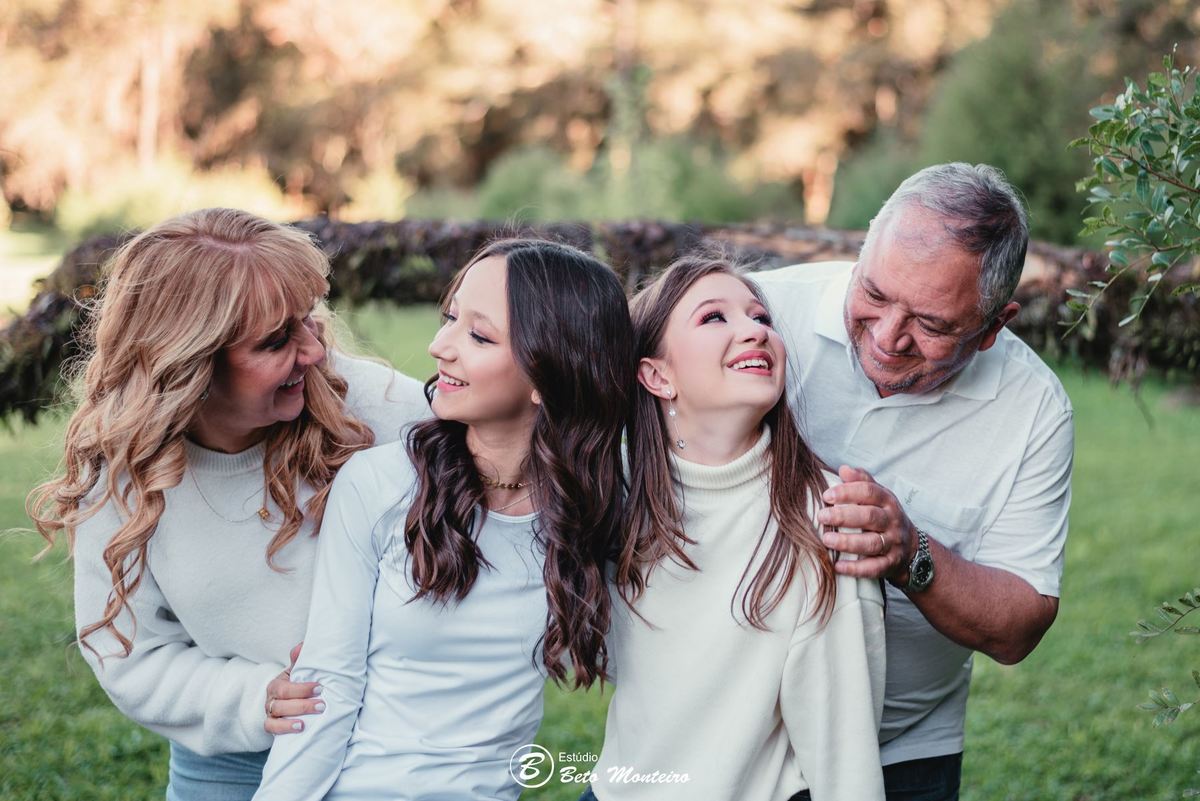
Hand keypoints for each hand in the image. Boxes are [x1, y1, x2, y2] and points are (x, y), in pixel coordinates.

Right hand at [264, 641, 323, 734]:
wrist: (294, 702)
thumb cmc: (299, 684)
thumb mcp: (299, 672)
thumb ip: (300, 659)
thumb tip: (301, 647)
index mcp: (277, 684)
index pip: (285, 687)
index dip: (302, 689)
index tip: (320, 688)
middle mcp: (271, 699)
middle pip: (280, 703)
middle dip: (302, 705)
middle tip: (321, 705)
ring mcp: (270, 713)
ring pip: (275, 717)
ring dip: (292, 719)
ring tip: (306, 722)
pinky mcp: (271, 726)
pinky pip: (272, 729)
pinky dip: (284, 729)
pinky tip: (299, 728)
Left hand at [817, 466, 916, 581]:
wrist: (911, 549)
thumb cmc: (884, 517)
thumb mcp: (879, 497)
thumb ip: (862, 481)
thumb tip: (844, 469)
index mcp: (888, 502)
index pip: (870, 492)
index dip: (848, 492)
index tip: (827, 495)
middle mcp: (892, 522)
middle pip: (870, 517)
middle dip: (844, 516)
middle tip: (822, 516)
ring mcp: (893, 544)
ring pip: (872, 543)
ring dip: (848, 542)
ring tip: (826, 539)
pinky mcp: (890, 565)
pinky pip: (874, 568)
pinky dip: (856, 568)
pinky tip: (838, 566)